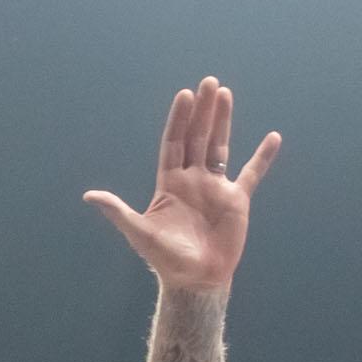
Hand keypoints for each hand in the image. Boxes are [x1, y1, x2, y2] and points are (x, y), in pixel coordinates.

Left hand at [84, 81, 278, 296]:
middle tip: (208, 83)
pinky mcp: (236, 200)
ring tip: (225, 94)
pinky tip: (272, 137)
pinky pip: (251, 173)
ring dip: (223, 121)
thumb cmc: (165, 258)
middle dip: (202, 111)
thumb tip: (89, 195)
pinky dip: (262, 157)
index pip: (174, 142)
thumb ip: (118, 211)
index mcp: (170, 182)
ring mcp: (215, 187)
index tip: (184, 95)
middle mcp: (192, 179)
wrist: (195, 279)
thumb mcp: (139, 232)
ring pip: (220, 147)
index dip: (179, 119)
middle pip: (197, 137)